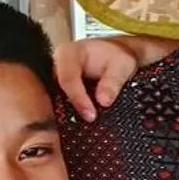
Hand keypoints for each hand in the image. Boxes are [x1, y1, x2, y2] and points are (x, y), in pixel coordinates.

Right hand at [54, 35, 174, 120]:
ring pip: (56, 102)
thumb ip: (113, 81)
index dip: (78, 98)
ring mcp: (56, 80)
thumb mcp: (123, 65)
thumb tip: (103, 101)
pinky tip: (84, 126)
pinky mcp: (60, 92)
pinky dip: (73, 115)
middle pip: (57, 92)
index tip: (91, 115)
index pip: (67, 78)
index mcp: (68, 53)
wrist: (115, 57)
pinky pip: (61, 106)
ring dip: (71, 116)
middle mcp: (56, 66)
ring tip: (88, 127)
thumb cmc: (117, 57)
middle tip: (90, 123)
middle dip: (72, 111)